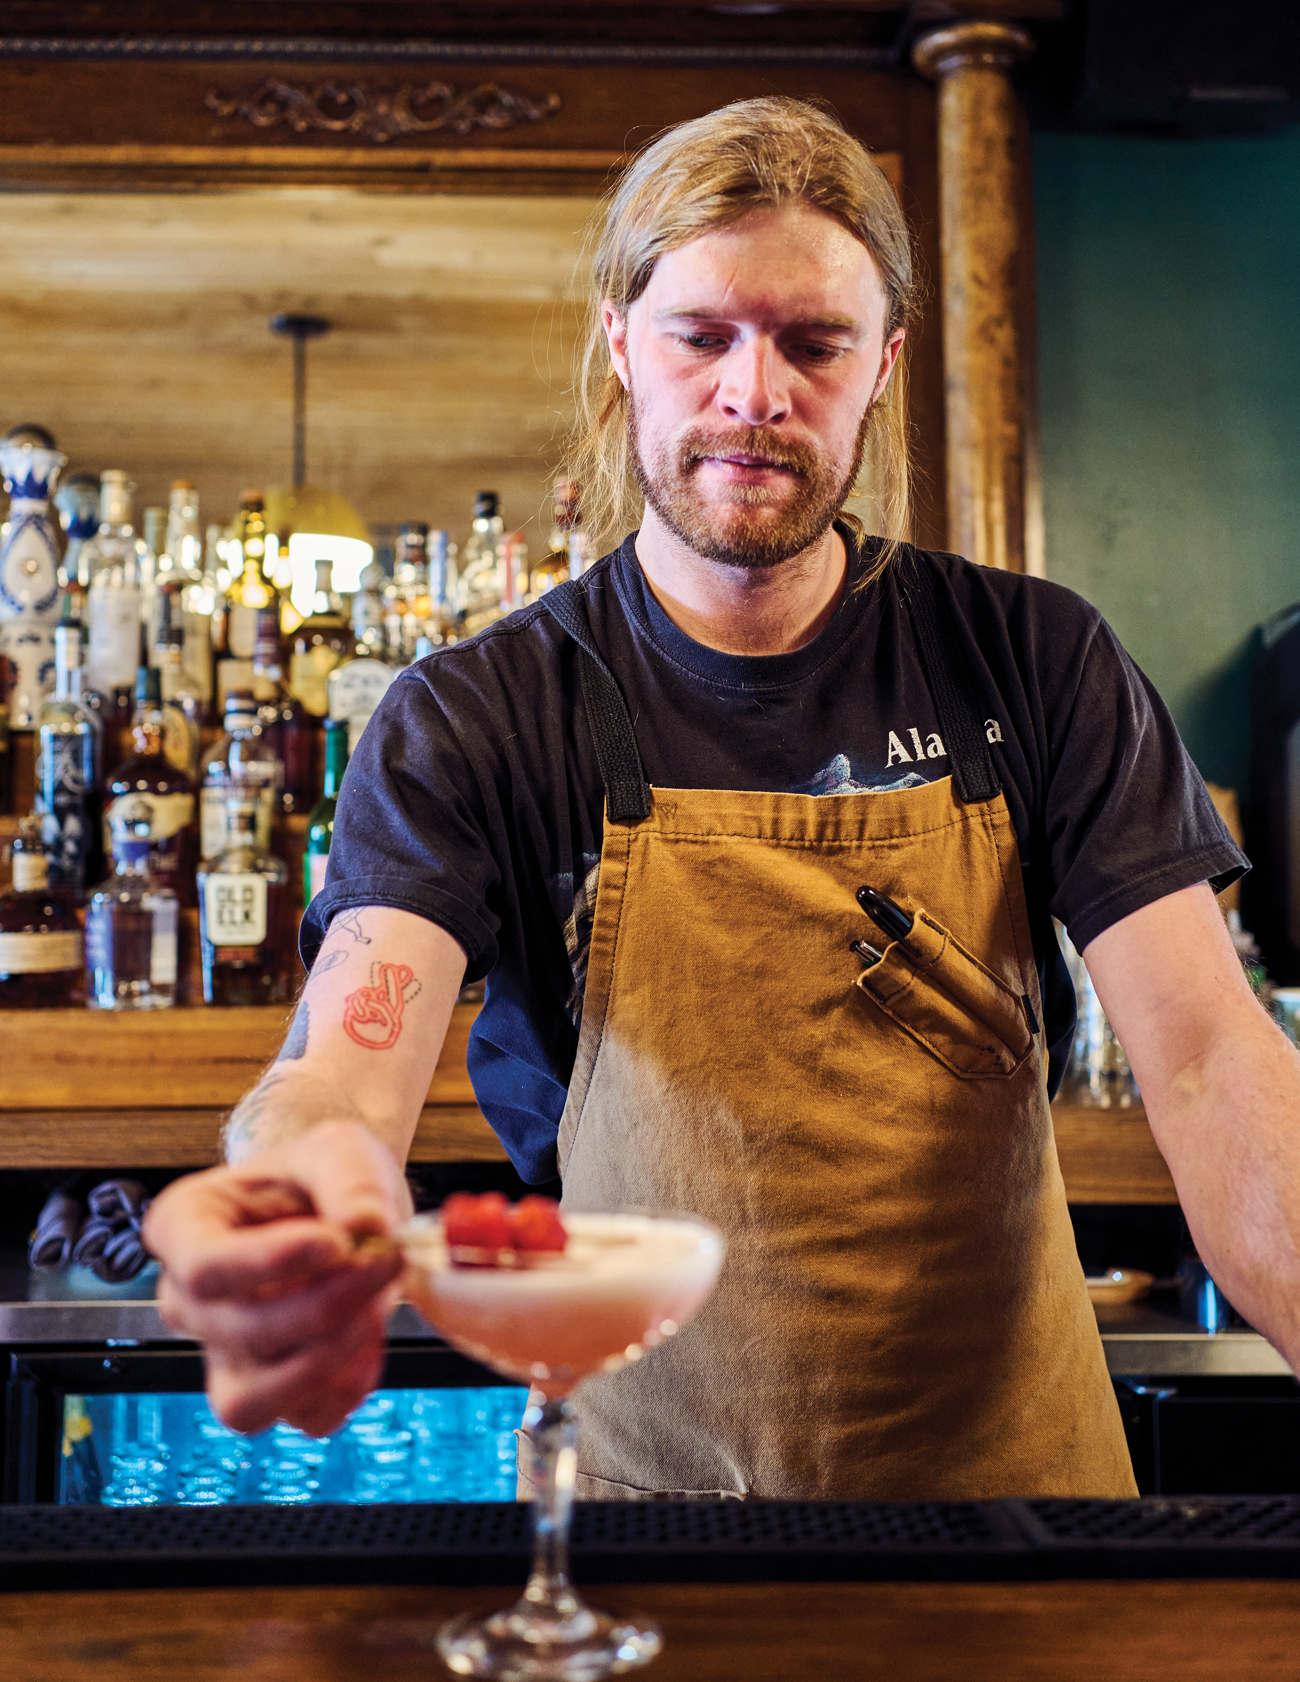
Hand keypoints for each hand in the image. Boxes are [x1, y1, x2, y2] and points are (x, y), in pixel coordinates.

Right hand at [143, 1120, 410, 1437]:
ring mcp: (223, 1355)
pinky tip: (374, 1335)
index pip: (205, 1266)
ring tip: (377, 1306)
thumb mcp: (339, 1148)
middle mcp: (189, 1300)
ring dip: (329, 1359)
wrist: (345, 1211)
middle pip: (238, 1331)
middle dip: (326, 1304)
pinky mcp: (271, 1393)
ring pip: (252, 1400)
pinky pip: (305, 1417)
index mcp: (183, 1227)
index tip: (336, 1242)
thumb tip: (367, 1228)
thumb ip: (351, 1178)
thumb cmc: (324, 1174)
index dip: (271, 1263)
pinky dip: (350, 1384)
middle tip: (388, 1259)